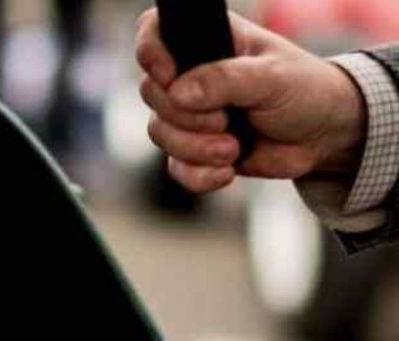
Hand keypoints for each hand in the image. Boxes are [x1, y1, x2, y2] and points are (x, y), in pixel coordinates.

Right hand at [136, 8, 365, 192]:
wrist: (324, 136)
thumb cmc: (305, 90)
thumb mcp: (272, 77)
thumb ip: (225, 79)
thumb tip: (178, 91)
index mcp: (208, 41)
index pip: (154, 31)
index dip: (151, 53)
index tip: (169, 76)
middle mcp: (191, 75)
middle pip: (152, 93)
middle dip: (187, 116)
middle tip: (226, 119)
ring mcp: (190, 114)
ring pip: (160, 133)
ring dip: (196, 148)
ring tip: (233, 148)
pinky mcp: (195, 150)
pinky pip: (175, 167)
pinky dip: (198, 174)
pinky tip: (227, 170)